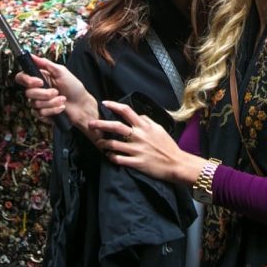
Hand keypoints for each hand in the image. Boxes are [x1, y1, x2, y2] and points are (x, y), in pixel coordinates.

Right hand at [16, 56, 98, 134]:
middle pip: (28, 93)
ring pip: (35, 104)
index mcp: (40, 78)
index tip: (39, 82)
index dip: (27, 80)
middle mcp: (37, 90)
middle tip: (57, 92)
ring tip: (62, 99)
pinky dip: (53, 110)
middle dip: (44, 94)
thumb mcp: (61, 71)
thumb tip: (32, 56)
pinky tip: (61, 107)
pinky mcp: (42, 113)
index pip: (22, 77)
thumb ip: (45, 63)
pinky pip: (40, 113)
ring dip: (52, 102)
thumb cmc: (74, 87)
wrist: (81, 105)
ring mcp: (39, 102)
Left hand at [91, 101, 205, 184]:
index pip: (127, 111)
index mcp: (144, 126)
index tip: (104, 103)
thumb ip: (147, 121)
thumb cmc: (168, 146)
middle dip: (101, 124)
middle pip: (116, 126)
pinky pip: (119, 159)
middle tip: (90, 123)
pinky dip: (111, 157)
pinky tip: (108, 156)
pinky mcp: (136, 163)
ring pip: (114, 144)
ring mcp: (137, 150)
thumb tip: (138, 116)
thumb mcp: (159, 129)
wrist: (176, 163)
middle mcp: (139, 136)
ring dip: (103, 143)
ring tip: (97, 143)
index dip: (114, 106)